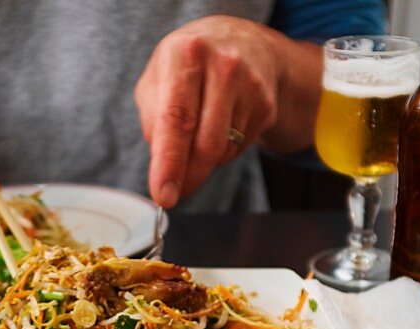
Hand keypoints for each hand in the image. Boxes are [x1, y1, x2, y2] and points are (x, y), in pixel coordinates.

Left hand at [135, 16, 282, 207]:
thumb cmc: (188, 66)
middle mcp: (223, 66)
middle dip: (188, 176)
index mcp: (186, 54)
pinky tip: (219, 127)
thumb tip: (163, 168)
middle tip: (175, 191)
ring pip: (223, 151)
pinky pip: (239, 149)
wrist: (240, 42)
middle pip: (205, 144)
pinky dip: (223, 151)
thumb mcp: (157, 80)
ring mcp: (251, 85)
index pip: (176, 119)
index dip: (169, 162)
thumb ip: (152, 121)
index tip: (164, 195)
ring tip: (197, 135)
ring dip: (204, 161)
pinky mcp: (267, 105)